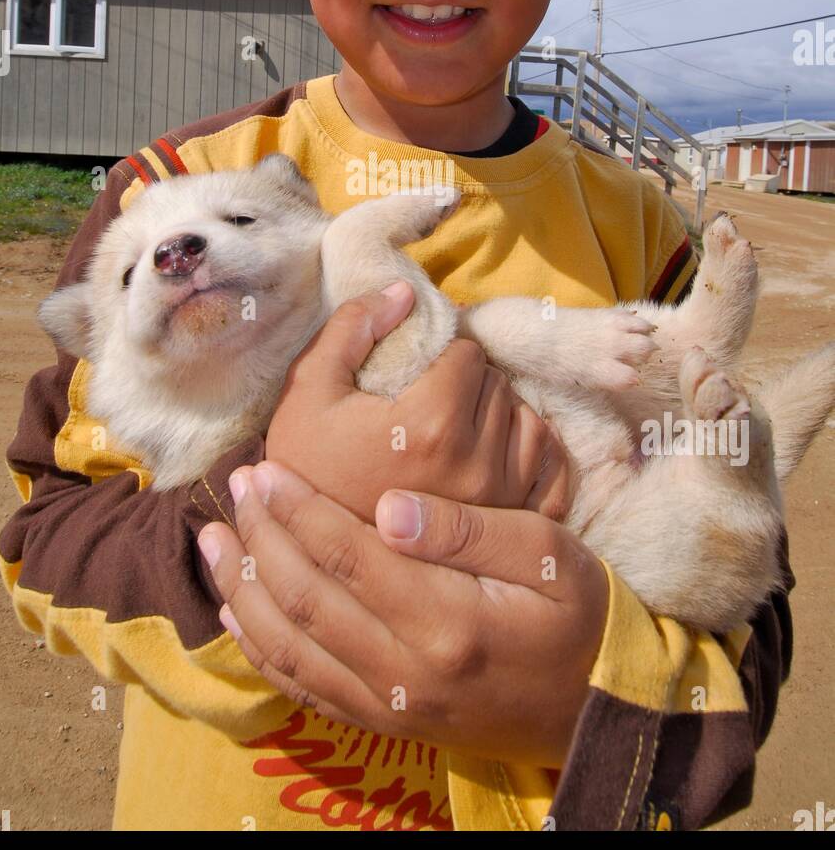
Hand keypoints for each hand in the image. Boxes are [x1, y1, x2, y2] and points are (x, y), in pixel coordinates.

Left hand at [198, 460, 608, 766]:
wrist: (594, 708)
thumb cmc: (579, 615)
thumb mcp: (549, 553)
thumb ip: (467, 530)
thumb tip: (386, 505)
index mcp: (449, 622)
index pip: (348, 557)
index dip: (298, 509)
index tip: (265, 468)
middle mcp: (406, 673)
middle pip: (306, 598)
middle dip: (261, 536)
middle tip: (238, 484)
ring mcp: (389, 706)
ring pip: (289, 647)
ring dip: (242, 589)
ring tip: (213, 537)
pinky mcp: (382, 722)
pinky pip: (302, 686)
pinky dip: (261, 646)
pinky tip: (238, 607)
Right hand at [264, 282, 570, 523]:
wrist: (309, 558)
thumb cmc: (303, 469)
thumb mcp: (307, 391)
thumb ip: (352, 327)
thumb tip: (405, 291)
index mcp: (433, 422)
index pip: (470, 354)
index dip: (439, 358)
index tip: (413, 379)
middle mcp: (478, 463)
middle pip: (498, 386)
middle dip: (466, 386)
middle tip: (427, 408)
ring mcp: (501, 500)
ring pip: (525, 421)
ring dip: (495, 418)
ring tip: (453, 436)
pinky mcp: (515, 528)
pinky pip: (546, 465)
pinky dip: (522, 454)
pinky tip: (485, 461)